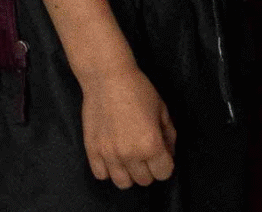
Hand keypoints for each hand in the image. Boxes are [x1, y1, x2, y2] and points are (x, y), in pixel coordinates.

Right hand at [79, 62, 175, 188]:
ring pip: (123, 183)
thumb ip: (169, 134)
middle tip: (146, 153)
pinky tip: (113, 156)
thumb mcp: (162, 108)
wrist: (107, 77)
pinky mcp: (92, 152)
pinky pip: (102, 175)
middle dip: (149, 169)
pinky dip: (109, 170)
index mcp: (150, 145)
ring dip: (129, 173)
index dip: (166, 164)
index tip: (162, 155)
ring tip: (129, 157)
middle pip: (144, 181)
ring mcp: (109, 156)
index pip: (164, 173)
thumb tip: (169, 152)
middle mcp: (130, 155)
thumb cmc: (139, 89)